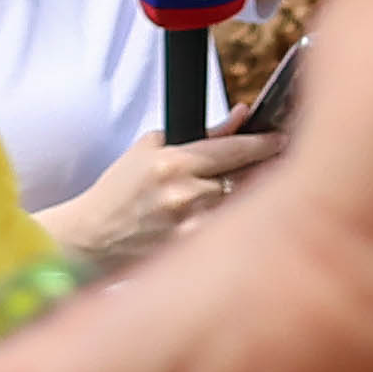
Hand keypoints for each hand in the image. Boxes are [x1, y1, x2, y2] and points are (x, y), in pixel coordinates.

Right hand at [35, 125, 278, 274]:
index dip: (263, 144)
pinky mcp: (190, 254)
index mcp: (173, 162)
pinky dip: (228, 225)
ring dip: (244, 201)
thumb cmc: (120, 189)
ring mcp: (189, 228)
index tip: (282, 138)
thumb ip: (200, 134)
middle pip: (245, 181)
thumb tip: (240, 117)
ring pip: (238, 209)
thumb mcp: (150, 148)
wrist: (91, 237)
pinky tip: (224, 226)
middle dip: (259, 173)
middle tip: (272, 166)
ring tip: (239, 199)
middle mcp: (184, 195)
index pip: (233, 150)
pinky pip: (224, 233)